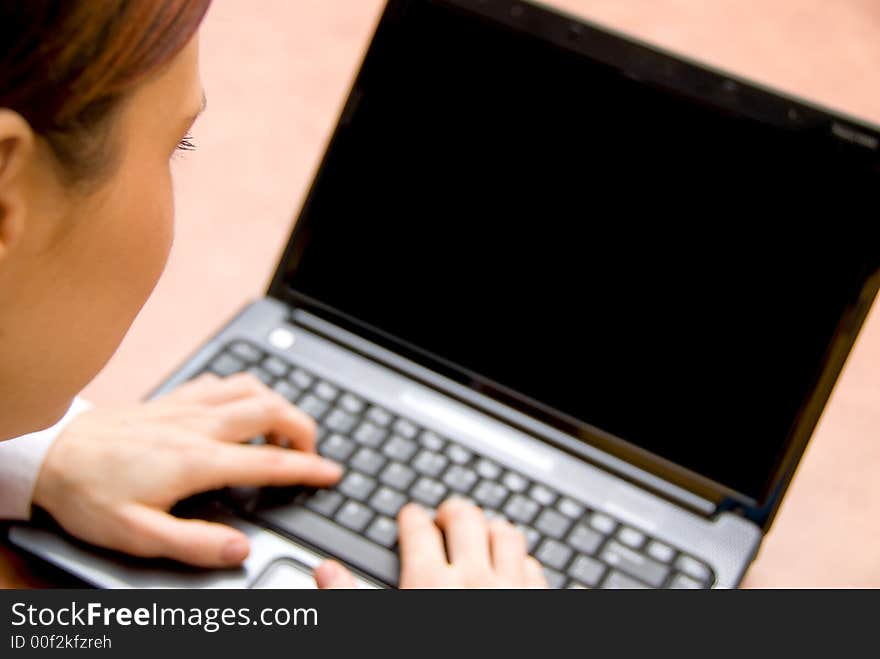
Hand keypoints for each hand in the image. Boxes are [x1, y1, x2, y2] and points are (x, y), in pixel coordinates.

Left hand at [33, 373, 342, 567]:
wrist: (53, 455)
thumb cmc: (91, 494)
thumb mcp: (139, 535)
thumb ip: (195, 544)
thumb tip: (240, 549)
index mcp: (196, 461)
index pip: (268, 461)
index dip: (307, 468)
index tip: (331, 473)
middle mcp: (198, 426)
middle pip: (270, 410)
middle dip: (304, 427)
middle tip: (312, 452)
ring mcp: (186, 407)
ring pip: (250, 388)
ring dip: (279, 403)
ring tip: (286, 427)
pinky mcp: (172, 398)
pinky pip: (221, 382)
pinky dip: (246, 389)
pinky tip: (243, 404)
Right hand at [315, 498, 546, 587]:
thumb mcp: (380, 643)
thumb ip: (349, 600)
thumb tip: (325, 570)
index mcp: (429, 586)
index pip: (418, 530)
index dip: (410, 518)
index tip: (410, 516)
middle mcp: (475, 580)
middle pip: (466, 520)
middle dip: (451, 512)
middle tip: (444, 515)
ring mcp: (514, 591)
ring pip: (507, 535)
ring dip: (492, 528)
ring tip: (482, 530)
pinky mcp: (541, 607)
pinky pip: (535, 567)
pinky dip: (523, 559)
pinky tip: (516, 565)